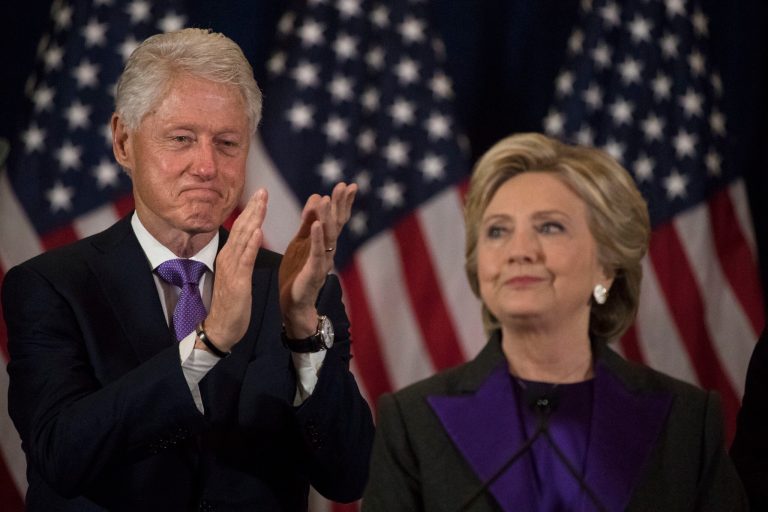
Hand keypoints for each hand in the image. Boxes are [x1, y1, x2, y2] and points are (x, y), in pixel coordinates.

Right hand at [200, 189, 266, 351]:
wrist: (220, 328)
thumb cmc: (231, 304)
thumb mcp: (237, 276)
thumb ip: (242, 259)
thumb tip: (250, 244)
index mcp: (230, 256)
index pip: (242, 229)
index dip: (251, 211)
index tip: (260, 195)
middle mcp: (229, 258)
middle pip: (242, 228)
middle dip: (253, 208)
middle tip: (263, 190)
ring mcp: (232, 269)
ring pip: (244, 239)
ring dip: (253, 219)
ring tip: (262, 202)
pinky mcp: (237, 281)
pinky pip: (245, 260)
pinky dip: (251, 244)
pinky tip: (258, 231)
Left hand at [279, 182, 356, 337]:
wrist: (293, 304)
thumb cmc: (297, 273)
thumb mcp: (300, 241)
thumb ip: (308, 221)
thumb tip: (317, 196)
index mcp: (324, 242)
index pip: (336, 219)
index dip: (342, 202)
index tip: (348, 185)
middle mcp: (328, 250)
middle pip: (337, 224)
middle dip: (340, 205)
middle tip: (345, 186)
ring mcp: (323, 261)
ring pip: (328, 236)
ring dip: (328, 217)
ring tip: (327, 199)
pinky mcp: (313, 271)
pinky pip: (316, 252)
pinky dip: (316, 238)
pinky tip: (317, 224)